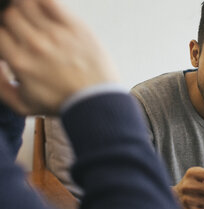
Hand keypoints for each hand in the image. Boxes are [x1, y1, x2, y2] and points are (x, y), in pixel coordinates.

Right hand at [0, 0, 118, 114]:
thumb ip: (0, 88)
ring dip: (26, 8)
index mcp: (20, 61)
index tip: (12, 39)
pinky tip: (44, 7)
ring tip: (34, 18)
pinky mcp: (75, 27)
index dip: (4, 35)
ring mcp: (56, 34)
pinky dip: (42, 1)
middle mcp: (35, 44)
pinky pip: (50, 2)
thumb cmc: (64, 103)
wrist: (96, 101)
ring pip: (27, 4)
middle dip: (13, 21)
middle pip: (10, 15)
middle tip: (24, 29)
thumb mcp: (24, 105)